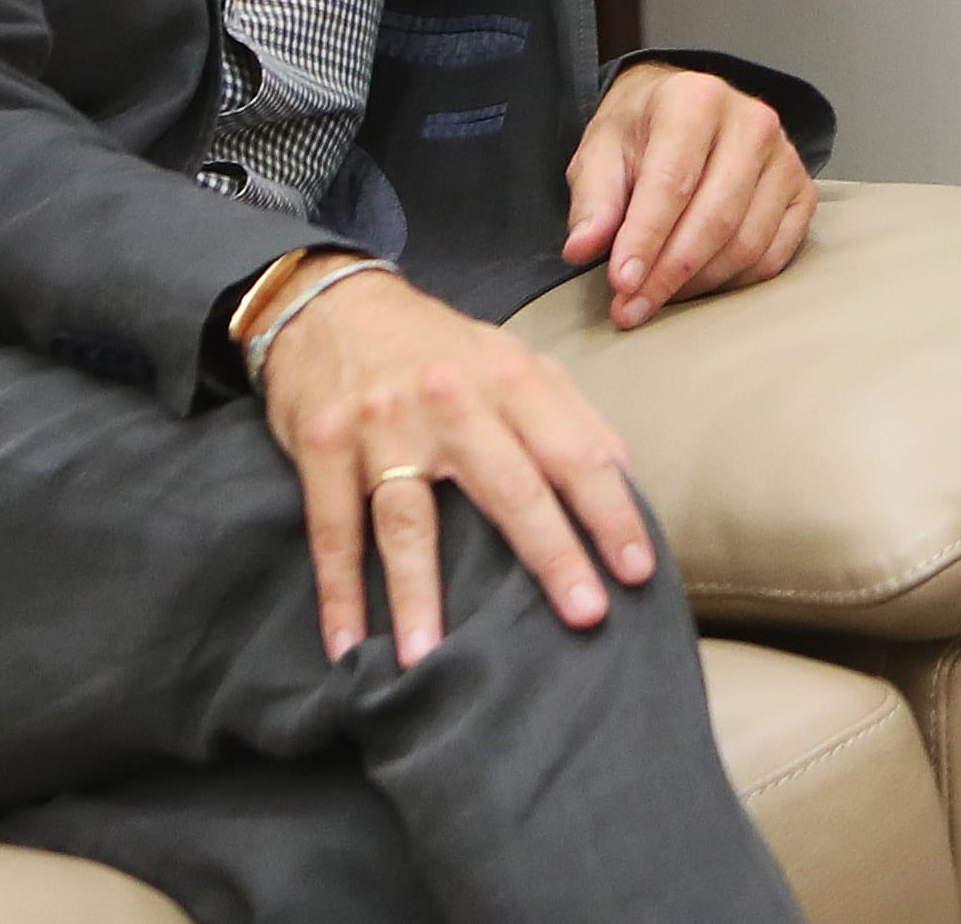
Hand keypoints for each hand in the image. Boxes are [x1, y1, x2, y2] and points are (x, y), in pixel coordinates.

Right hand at [259, 270, 651, 664]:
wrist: (329, 303)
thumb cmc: (437, 347)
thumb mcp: (511, 360)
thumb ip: (570, 416)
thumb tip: (626, 480)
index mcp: (511, 379)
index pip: (576, 452)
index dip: (612, 512)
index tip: (638, 571)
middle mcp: (451, 399)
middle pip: (510, 487)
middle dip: (551, 554)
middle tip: (585, 615)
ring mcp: (382, 425)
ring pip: (408, 519)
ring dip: (418, 594)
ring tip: (431, 658)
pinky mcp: (322, 445)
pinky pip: (332, 529)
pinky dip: (338, 591)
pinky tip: (347, 644)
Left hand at [565, 61, 815, 328]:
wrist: (685, 109)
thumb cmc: (641, 131)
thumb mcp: (600, 152)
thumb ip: (593, 201)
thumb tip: (583, 249)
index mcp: (695, 100)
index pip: (672, 183)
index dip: (645, 240)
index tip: (621, 284)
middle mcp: (751, 122)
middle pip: (716, 218)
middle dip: (669, 273)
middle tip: (632, 309)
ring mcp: (785, 157)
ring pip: (748, 242)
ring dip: (699, 283)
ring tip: (658, 297)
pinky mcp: (803, 190)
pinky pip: (775, 254)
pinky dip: (735, 282)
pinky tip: (698, 284)